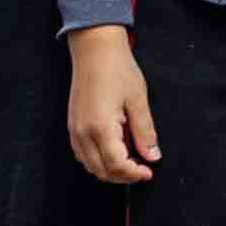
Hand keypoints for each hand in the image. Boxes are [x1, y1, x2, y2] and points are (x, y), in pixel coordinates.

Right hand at [64, 24, 159, 183]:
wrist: (95, 49)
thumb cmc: (117, 69)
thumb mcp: (138, 101)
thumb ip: (145, 132)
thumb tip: (152, 156)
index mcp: (101, 127)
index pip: (117, 165)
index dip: (134, 174)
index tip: (148, 172)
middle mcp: (83, 133)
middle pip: (101, 170)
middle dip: (123, 176)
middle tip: (142, 169)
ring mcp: (75, 130)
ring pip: (89, 165)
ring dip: (109, 170)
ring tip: (130, 161)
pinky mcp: (72, 125)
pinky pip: (82, 154)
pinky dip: (97, 160)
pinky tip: (113, 151)